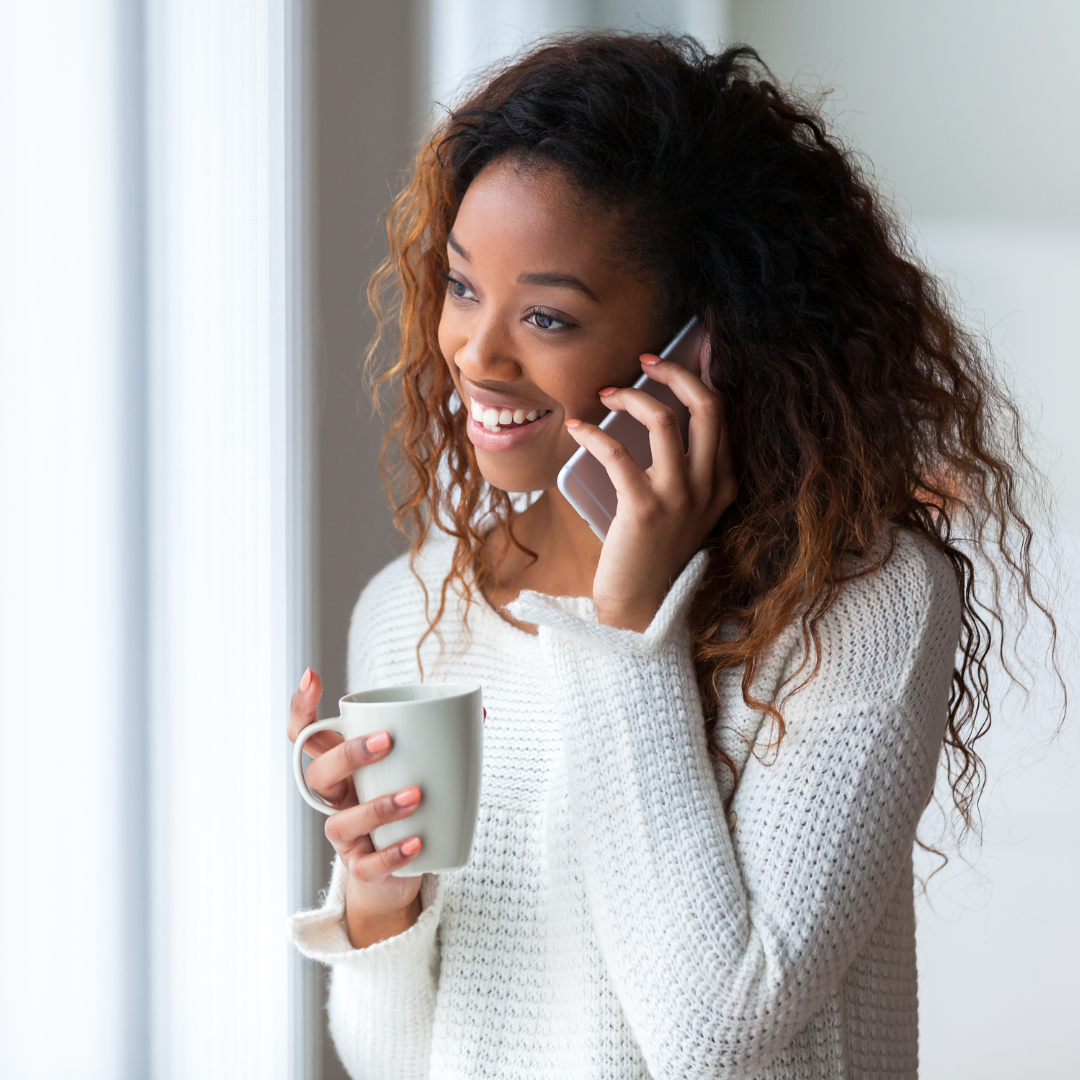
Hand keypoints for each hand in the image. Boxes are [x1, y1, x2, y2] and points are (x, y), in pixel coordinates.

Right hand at [288, 670, 423, 944]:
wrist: (399, 873)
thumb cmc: (405, 809)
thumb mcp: (413, 771)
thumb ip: (436, 742)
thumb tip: (477, 711)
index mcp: (344, 769)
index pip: (307, 735)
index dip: (302, 706)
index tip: (313, 675)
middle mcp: (336, 801)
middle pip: (317, 774)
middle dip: (348, 754)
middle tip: (387, 741)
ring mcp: (345, 838)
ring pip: (339, 823)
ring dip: (377, 807)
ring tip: (415, 796)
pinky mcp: (361, 871)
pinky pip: (367, 866)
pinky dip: (392, 854)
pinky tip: (417, 842)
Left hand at [565, 355, 736, 631]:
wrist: (639, 608)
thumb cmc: (652, 553)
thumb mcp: (682, 510)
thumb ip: (679, 470)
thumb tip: (650, 415)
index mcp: (723, 484)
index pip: (722, 414)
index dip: (703, 375)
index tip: (684, 351)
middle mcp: (709, 487)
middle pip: (707, 406)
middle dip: (675, 371)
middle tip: (646, 360)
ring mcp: (679, 498)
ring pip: (664, 420)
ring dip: (632, 396)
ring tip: (607, 394)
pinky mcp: (643, 509)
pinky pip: (617, 452)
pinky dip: (593, 433)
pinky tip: (577, 429)